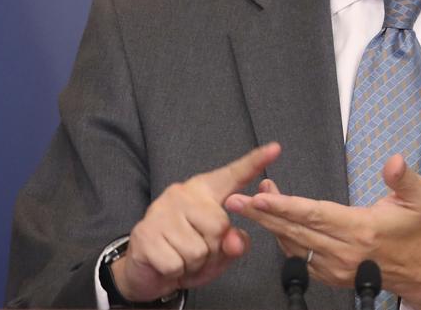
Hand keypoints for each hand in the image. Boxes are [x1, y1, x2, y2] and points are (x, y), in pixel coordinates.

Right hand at [111, 142, 280, 301]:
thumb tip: (235, 241)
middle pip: (220, 226)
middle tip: (196, 250)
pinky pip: (177, 263)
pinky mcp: (146, 234)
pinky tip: (166, 262)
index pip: (234, 175)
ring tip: (180, 256)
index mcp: (204, 191)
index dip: (255, 162)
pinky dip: (175, 272)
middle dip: (212, 249)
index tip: (276, 148)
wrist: (145, 268)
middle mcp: (182, 193)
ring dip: (193, 263)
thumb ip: (233, 243)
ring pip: (198, 250)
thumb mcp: (217, 251)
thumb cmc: (186, 252)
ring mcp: (161, 211)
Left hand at [225, 154, 420, 309]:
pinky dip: (283, 240)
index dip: (285, 205)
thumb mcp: (420, 197)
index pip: (315, 214)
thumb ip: (404, 178)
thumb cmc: (418, 230)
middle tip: (236, 200)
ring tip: (251, 203)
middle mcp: (345, 251)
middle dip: (262, 214)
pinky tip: (273, 223)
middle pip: (295, 230)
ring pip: (293, 244)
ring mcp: (336, 266)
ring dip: (270, 224)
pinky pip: (300, 257)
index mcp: (362, 229)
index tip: (261, 196)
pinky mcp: (332, 275)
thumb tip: (395, 161)